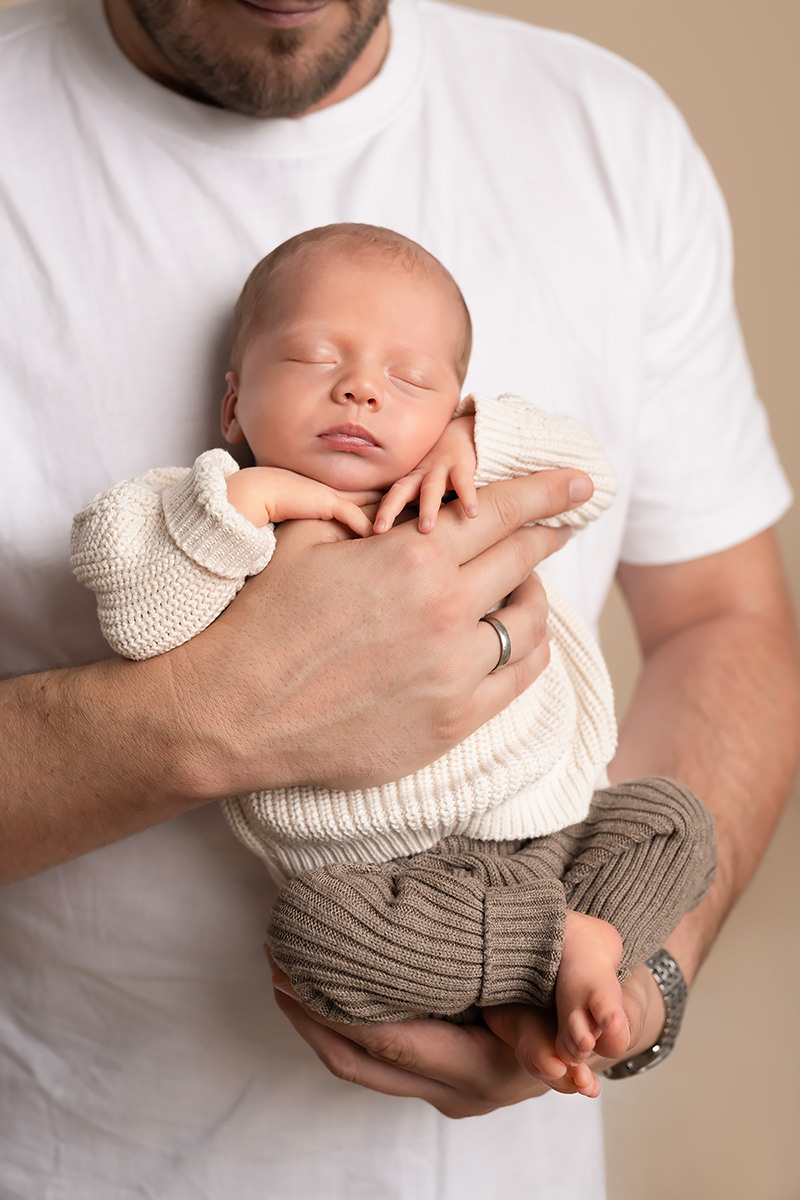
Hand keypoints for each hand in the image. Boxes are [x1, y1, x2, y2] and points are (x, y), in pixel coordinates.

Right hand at [169, 467, 593, 798]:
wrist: (234, 712)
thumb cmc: (263, 619)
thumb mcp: (304, 538)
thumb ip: (363, 508)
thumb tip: (402, 491)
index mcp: (411, 558)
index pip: (499, 511)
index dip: (545, 490)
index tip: (578, 481)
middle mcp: (444, 613)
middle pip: (523, 559)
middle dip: (548, 533)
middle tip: (562, 521)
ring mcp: (453, 673)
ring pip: (529, 623)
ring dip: (534, 594)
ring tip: (524, 583)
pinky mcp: (452, 722)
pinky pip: (519, 677)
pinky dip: (527, 648)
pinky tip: (515, 636)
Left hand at [268, 946, 663, 1115]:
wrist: (605, 1009)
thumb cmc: (591, 977)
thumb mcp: (598, 967)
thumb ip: (594, 994)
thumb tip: (594, 1038)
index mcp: (492, 1069)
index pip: (394, 1041)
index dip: (336, 1006)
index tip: (294, 964)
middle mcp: (463, 1091)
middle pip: (362, 1061)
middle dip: (310, 1012)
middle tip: (274, 957)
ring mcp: (448, 1088)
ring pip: (361, 1065)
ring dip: (317, 1019)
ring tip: (284, 967)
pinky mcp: (439, 1073)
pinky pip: (376, 1056)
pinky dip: (342, 1021)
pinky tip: (324, 982)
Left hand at [373, 415, 477, 533]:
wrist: (465, 433)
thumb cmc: (442, 467)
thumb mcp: (425, 482)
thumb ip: (415, 502)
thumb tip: (401, 537)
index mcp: (411, 481)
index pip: (391, 497)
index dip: (380, 513)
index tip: (369, 532)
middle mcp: (421, 474)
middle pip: (401, 490)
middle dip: (389, 509)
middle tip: (379, 529)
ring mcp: (440, 467)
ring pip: (431, 488)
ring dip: (427, 508)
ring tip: (426, 529)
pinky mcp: (462, 465)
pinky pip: (464, 482)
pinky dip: (468, 497)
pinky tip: (472, 514)